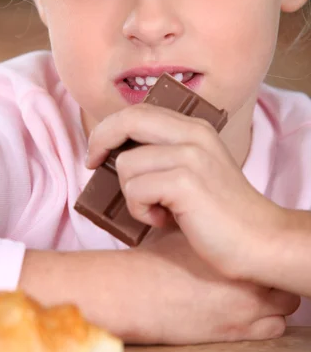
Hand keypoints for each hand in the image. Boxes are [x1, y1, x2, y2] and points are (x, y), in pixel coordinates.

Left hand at [86, 103, 284, 282]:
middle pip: (128, 119)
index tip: (97, 149)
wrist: (260, 240)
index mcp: (195, 128)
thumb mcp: (195, 171)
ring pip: (126, 163)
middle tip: (91, 163)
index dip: (110, 126)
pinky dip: (141, 210)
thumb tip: (115, 156)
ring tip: (157, 209)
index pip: (140, 111)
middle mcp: (193, 134)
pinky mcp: (185, 181)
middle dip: (99, 140)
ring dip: (131, 194)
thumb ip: (164, 156)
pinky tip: (164, 219)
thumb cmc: (220, 214)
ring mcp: (190, 155)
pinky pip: (135, 189)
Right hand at [131, 228, 299, 344]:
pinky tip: (244, 313)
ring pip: (286, 301)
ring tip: (250, 293)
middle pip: (281, 272)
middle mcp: (247, 274)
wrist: (136, 293)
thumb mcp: (182, 231)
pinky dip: (266, 321)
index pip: (270, 245)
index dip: (262, 249)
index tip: (252, 250)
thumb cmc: (154, 262)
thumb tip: (213, 220)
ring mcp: (246, 305)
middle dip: (269, 271)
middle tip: (253, 271)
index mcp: (235, 246)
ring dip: (272, 297)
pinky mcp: (237, 331)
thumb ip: (205, 228)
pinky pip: (275, 327)